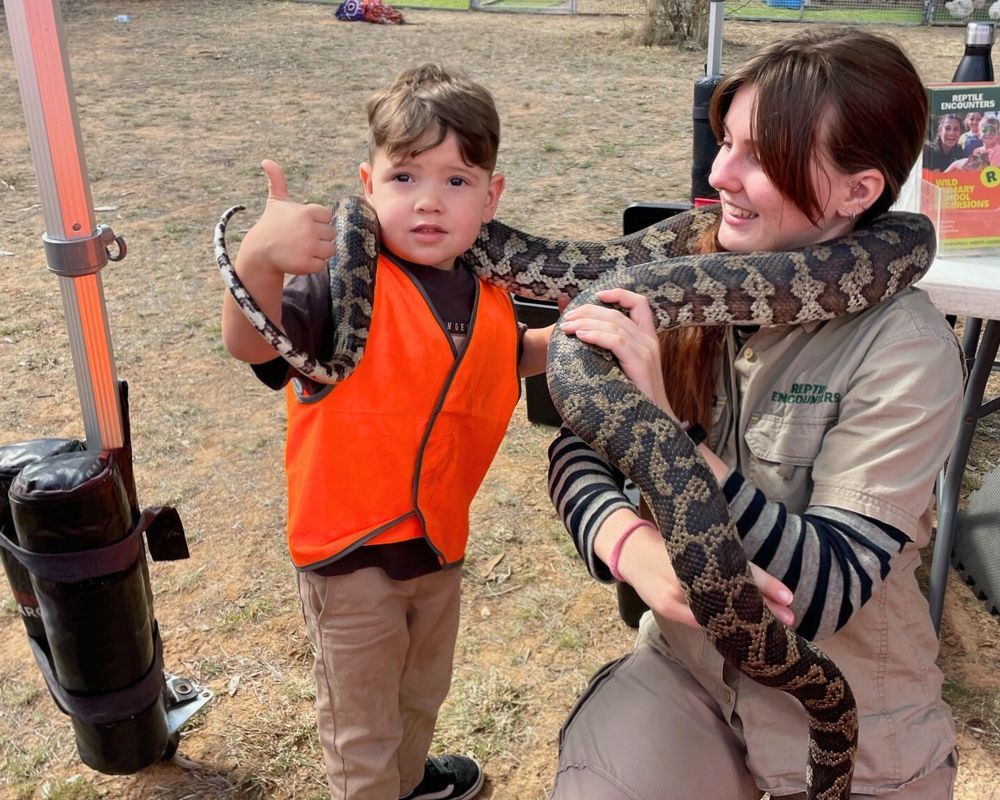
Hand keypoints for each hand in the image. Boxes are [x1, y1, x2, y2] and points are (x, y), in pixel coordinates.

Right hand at [238, 160, 335, 275]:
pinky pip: (322, 265)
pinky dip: (313, 265)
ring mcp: (308, 247)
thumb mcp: (276, 201)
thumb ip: (277, 180)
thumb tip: (266, 160)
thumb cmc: (272, 224)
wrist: (259, 251)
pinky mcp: (305, 264)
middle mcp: (309, 228)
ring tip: (301, 248)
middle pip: (331, 234)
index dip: (317, 222)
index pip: (328, 217)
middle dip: (318, 237)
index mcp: (307, 212)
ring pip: (329, 250)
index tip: (302, 225)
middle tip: (301, 239)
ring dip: (318, 252)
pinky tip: (299, 259)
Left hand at [559, 288, 672, 414]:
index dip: (619, 294)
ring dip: (585, 323)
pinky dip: (596, 336)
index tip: (598, 295)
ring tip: (566, 327)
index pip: (640, 304)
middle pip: (617, 313)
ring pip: (614, 324)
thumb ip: (609, 351)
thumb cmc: (635, 399)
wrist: (656, 423)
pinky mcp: (641, 364)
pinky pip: (616, 342)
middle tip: (566, 317)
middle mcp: (649, 341)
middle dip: (588, 311)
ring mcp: (647, 352)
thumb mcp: (623, 369)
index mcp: (648, 339)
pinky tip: (580, 337)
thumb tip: (584, 336)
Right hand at [604, 515, 794, 628]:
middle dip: (764, 608)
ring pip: (720, 612)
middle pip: (735, 595)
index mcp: (702, 555)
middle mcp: (691, 576)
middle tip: (790, 618)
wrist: (630, 550)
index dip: (766, 584)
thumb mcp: (694, 542)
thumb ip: (720, 557)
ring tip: (772, 628)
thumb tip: (754, 578)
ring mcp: (678, 595)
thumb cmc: (667, 542)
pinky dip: (721, 626)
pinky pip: (701, 621)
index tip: (789, 596)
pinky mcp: (668, 609)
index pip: (741, 572)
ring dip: (747, 620)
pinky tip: (739, 633)